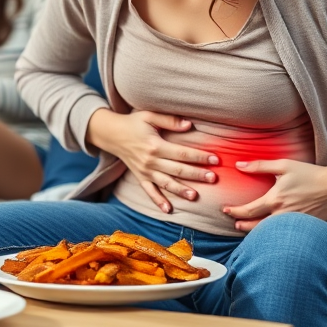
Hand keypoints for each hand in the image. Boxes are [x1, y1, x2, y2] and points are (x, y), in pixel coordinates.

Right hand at [85, 109, 218, 213]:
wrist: (111, 133)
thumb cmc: (133, 122)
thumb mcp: (149, 115)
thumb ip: (169, 120)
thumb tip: (189, 125)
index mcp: (155, 145)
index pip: (181, 153)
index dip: (199, 156)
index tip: (215, 159)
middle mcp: (150, 161)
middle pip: (177, 170)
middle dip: (196, 174)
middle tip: (214, 178)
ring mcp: (144, 171)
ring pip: (166, 183)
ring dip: (181, 190)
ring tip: (195, 196)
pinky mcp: (140, 177)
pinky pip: (150, 191)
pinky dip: (158, 201)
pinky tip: (169, 210)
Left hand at [223, 159, 326, 231]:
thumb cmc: (309, 173)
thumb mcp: (284, 165)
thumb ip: (259, 165)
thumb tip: (239, 165)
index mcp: (276, 199)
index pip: (249, 210)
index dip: (235, 212)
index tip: (226, 210)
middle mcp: (282, 214)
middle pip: (256, 226)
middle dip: (243, 226)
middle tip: (234, 224)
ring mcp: (293, 223)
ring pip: (269, 232)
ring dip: (256, 232)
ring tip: (247, 229)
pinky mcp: (304, 227)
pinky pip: (284, 233)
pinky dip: (273, 234)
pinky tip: (269, 232)